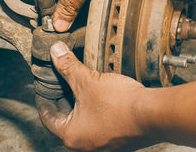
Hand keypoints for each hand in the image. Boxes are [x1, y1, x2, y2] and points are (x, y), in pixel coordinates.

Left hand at [35, 42, 152, 150]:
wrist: (154, 115)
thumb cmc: (120, 104)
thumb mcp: (88, 81)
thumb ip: (68, 67)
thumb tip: (55, 52)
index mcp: (71, 135)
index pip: (48, 117)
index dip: (43, 99)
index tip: (42, 88)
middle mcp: (85, 145)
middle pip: (65, 120)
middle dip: (62, 99)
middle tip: (60, 83)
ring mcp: (102, 145)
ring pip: (83, 122)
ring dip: (79, 105)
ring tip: (80, 86)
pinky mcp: (117, 140)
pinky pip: (98, 124)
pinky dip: (94, 111)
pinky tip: (100, 97)